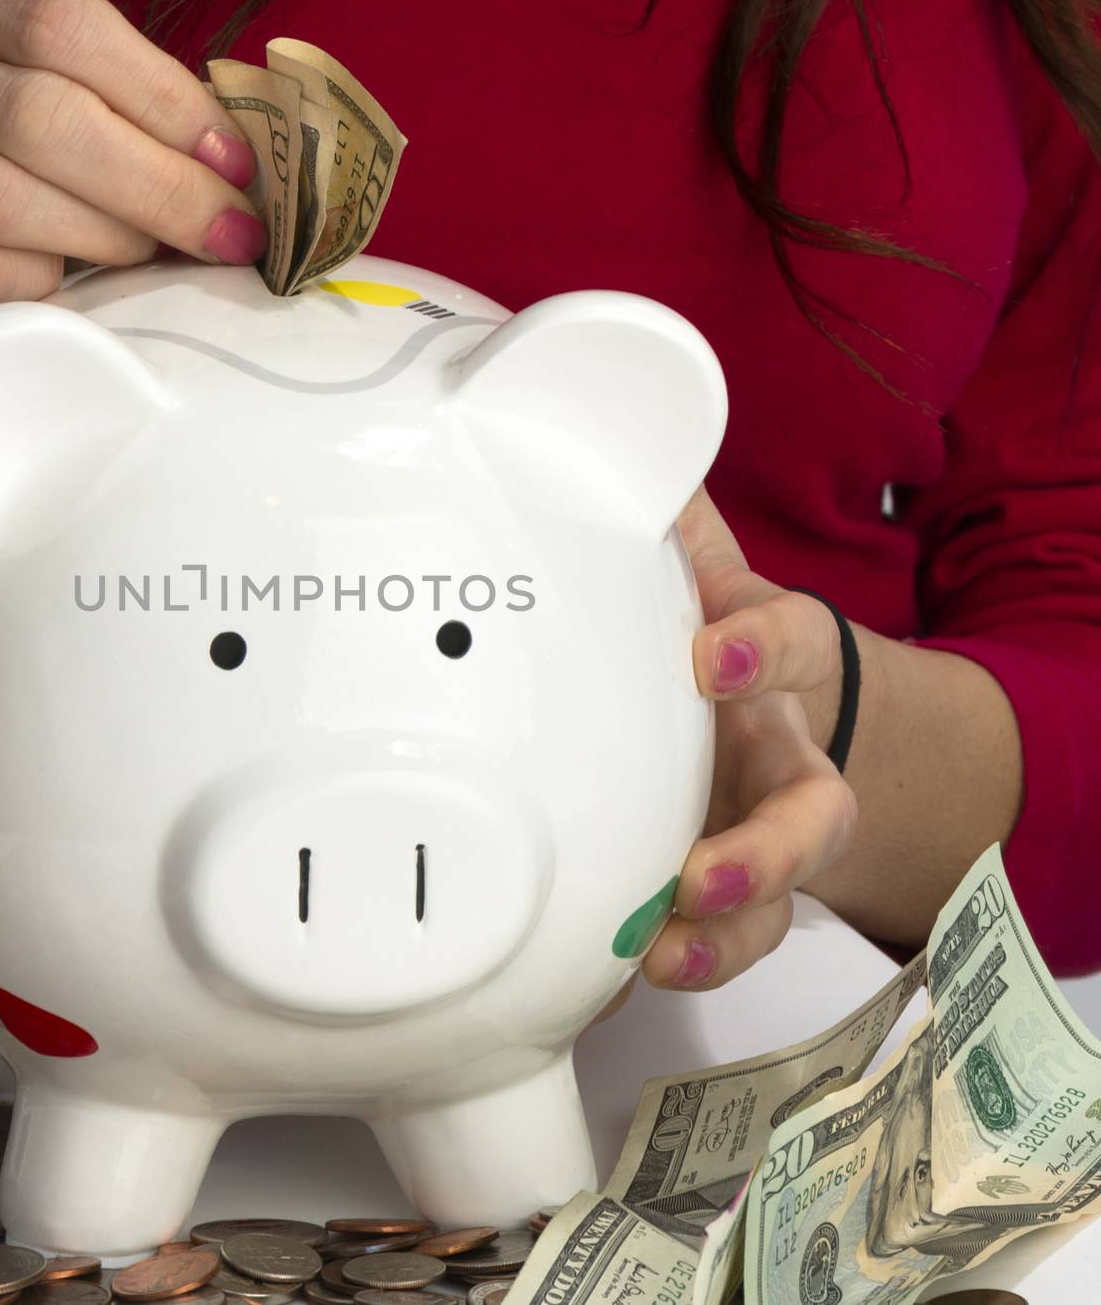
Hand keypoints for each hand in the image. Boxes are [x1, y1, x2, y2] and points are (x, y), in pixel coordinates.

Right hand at [0, 0, 264, 434]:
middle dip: (155, 179)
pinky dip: (37, 290)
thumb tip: (238, 162)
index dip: (165, 96)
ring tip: (152, 263)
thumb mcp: (36, 133)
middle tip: (224, 233)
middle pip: (36, 108)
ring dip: (103, 234)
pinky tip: (68, 300)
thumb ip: (112, 116)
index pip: (62, 22)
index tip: (236, 167)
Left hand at [642, 485, 857, 990]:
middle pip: (810, 818)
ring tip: (658, 958)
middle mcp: (782, 762)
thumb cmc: (724, 643)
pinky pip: (713, 942)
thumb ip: (667, 522)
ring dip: (721, 938)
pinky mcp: (723, 895)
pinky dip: (668, 962)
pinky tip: (604, 980)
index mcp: (771, 669)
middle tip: (701, 877)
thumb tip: (600, 431)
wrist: (781, 717)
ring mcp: (758, 838)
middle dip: (763, 853)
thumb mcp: (707, 577)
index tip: (711, 654)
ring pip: (775, 905)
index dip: (759, 651)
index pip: (792, 645)